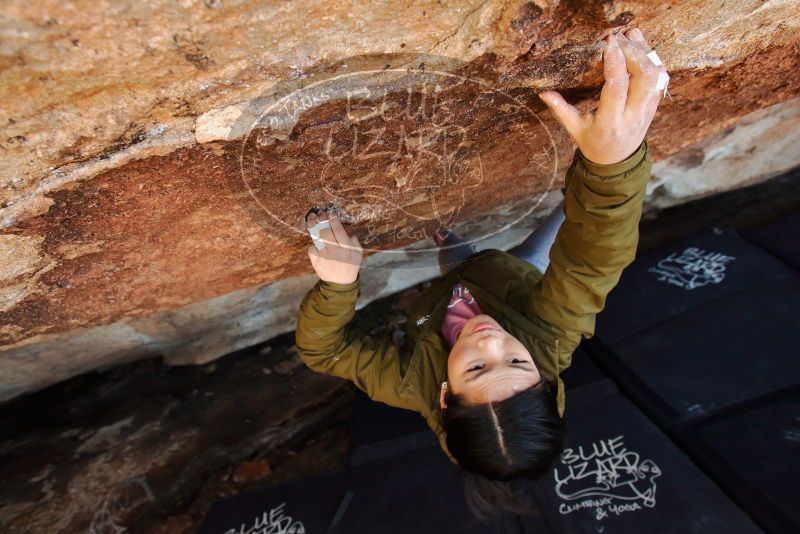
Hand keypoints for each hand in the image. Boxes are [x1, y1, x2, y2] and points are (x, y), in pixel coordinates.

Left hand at [306, 209, 362, 284]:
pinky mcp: (316, 263)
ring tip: (312, 220)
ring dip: (313, 228)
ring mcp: (325, 258)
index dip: (333, 219)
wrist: (341, 283)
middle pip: (325, 232)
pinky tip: (316, 245)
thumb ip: (354, 241)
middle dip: (321, 221)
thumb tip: (345, 230)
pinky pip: (312, 249)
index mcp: (347, 248)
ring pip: (316, 239)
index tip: (329, 213)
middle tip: (319, 214)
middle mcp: (336, 253)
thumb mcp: (357, 253)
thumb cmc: (350, 265)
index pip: (338, 230)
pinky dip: (313, 246)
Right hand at [538, 27, 666, 164]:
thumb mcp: (574, 129)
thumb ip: (561, 110)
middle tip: (618, 37)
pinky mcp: (654, 104)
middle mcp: (632, 115)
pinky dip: (653, 59)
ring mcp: (647, 110)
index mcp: (610, 122)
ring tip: (631, 35)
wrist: (617, 160)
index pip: (617, 88)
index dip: (615, 63)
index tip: (608, 44)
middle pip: (643, 78)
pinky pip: (660, 78)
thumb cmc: (593, 142)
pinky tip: (641, 46)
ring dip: (645, 52)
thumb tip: (543, 92)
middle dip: (632, 52)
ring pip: (655, 76)